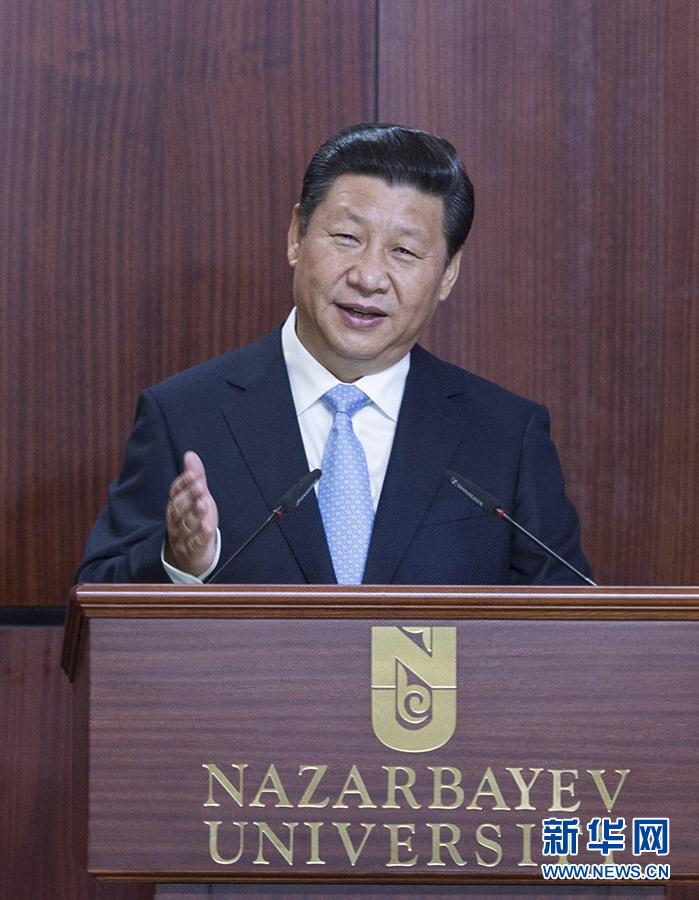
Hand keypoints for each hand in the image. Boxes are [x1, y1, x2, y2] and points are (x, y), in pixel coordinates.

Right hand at [164, 451, 218, 575]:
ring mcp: (182, 536)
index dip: (184, 482)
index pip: (175, 492)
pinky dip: (201, 535)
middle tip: (200, 486)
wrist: (189, 556)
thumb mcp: (197, 497)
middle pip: (179, 507)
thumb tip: (190, 454)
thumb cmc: (194, 520)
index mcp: (175, 505)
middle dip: (190, 496)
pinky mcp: (191, 551)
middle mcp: (175, 520)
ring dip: (195, 514)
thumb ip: (195, 477)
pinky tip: (208, 528)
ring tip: (203, 504)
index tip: (192, 473)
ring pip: (186, 524)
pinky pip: (195, 543)